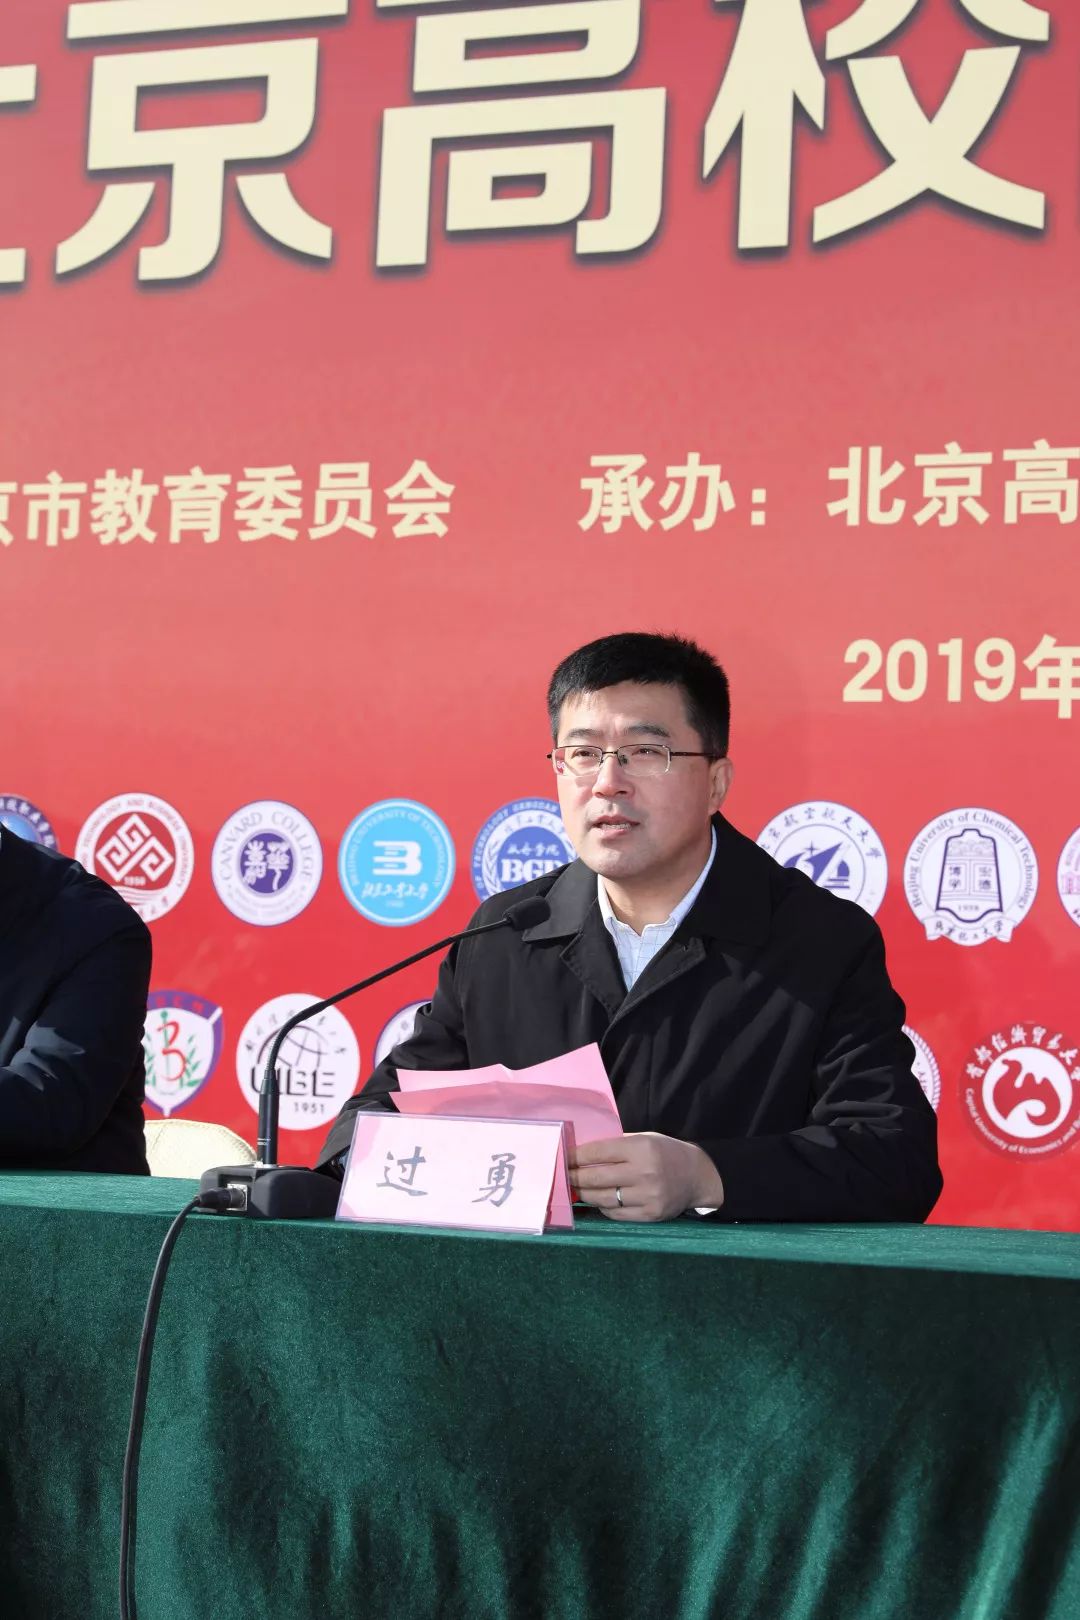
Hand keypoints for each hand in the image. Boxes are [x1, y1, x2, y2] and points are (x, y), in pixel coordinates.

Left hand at [569, 1133, 723, 1221]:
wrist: (698, 1176)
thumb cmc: (665, 1153)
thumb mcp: (644, 1139)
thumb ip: (617, 1146)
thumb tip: (582, 1154)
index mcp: (641, 1148)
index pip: (598, 1152)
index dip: (576, 1156)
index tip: (563, 1157)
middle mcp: (644, 1172)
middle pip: (596, 1177)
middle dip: (574, 1177)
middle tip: (562, 1175)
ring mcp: (647, 1196)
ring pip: (603, 1198)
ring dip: (584, 1194)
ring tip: (574, 1189)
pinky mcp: (650, 1214)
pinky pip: (616, 1213)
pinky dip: (603, 1207)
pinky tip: (596, 1201)